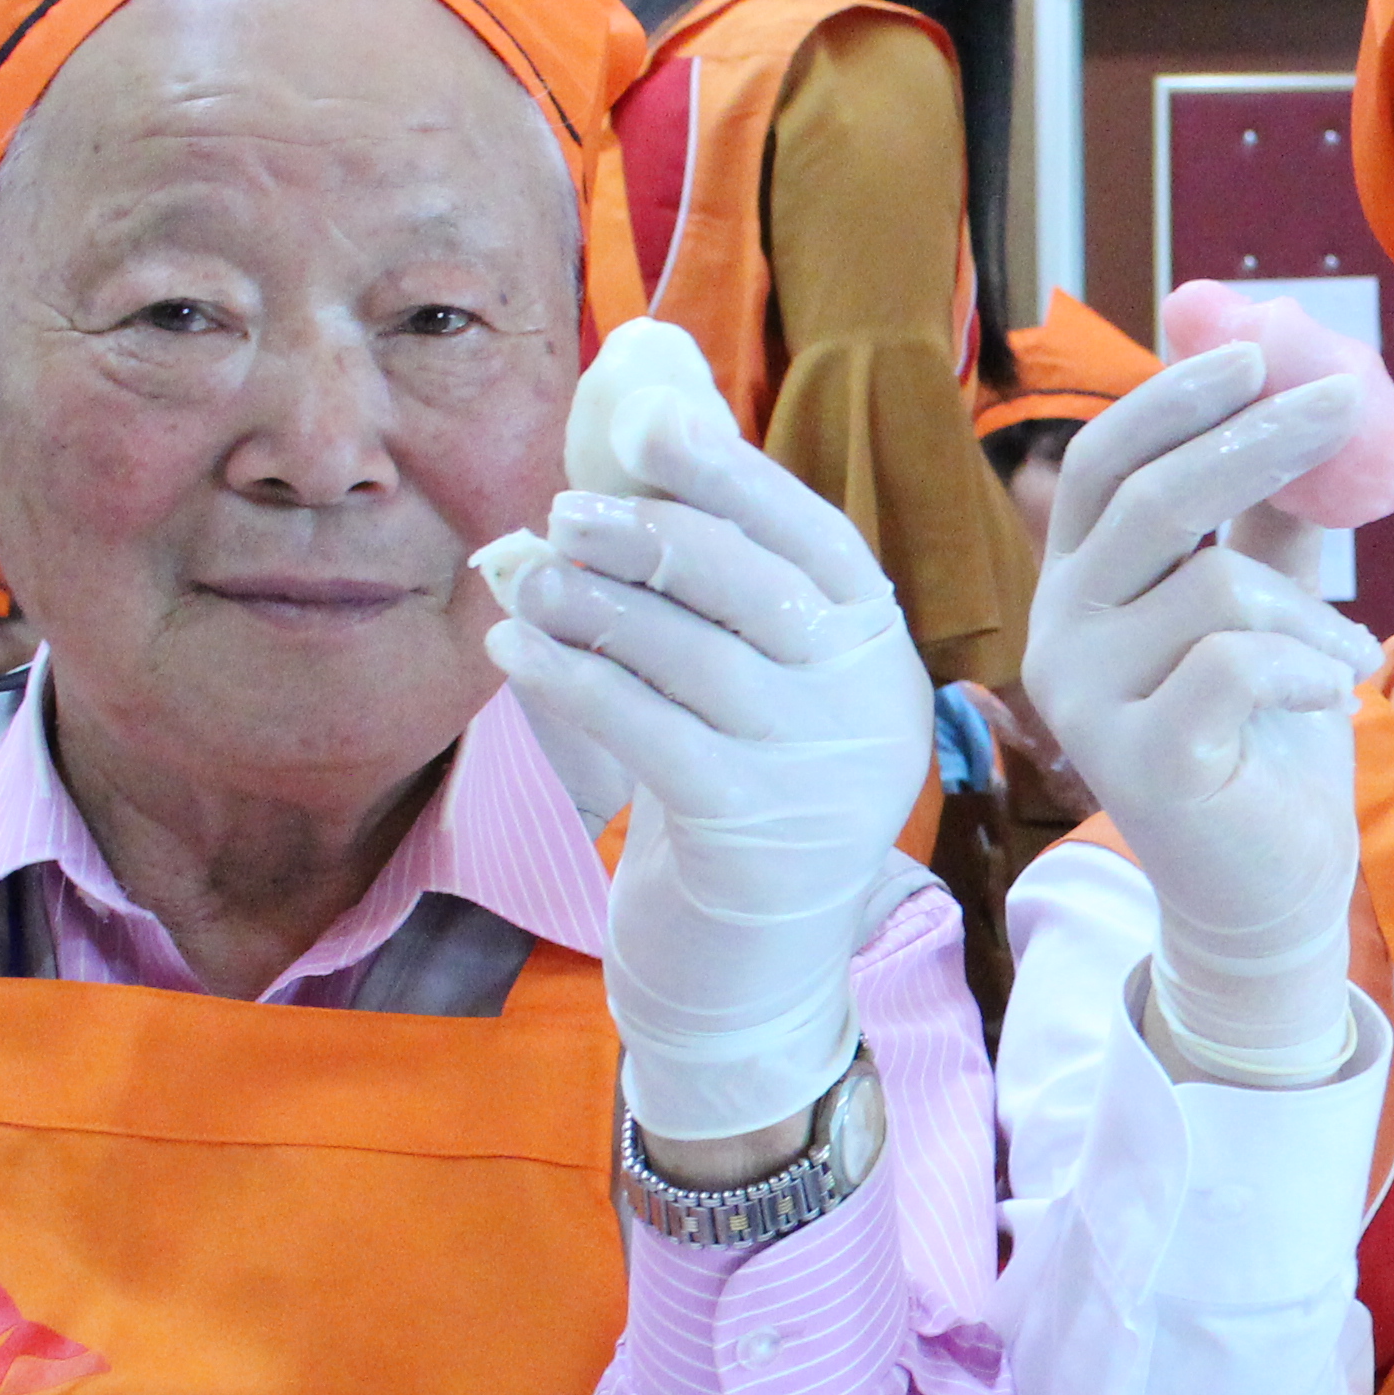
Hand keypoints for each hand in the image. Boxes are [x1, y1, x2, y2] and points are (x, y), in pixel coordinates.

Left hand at [485, 422, 936, 1144]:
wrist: (753, 970)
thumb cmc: (744, 799)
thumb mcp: (766, 691)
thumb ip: (733, 585)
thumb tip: (658, 428)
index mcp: (878, 654)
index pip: (817, 539)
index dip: (733, 475)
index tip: (650, 424)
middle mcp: (867, 707)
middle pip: (750, 585)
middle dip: (646, 537)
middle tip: (562, 516)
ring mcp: (817, 772)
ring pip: (688, 652)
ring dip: (590, 604)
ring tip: (524, 581)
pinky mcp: (749, 834)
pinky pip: (643, 728)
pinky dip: (569, 679)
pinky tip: (514, 654)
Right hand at [1022, 346, 1383, 1084]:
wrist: (1267, 889)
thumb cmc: (1266, 743)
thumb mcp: (1268, 613)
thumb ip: (1266, 521)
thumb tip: (1300, 396)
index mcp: (1081, 587)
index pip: (1106, 465)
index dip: (1176, 399)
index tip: (1258, 352)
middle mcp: (1060, 634)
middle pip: (1154, 498)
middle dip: (1258, 438)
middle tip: (1345, 401)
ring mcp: (1086, 701)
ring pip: (1216, 588)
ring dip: (1311, 616)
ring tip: (1345, 665)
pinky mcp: (1138, 761)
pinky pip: (1236, 663)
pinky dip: (1304, 670)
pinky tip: (1326, 702)